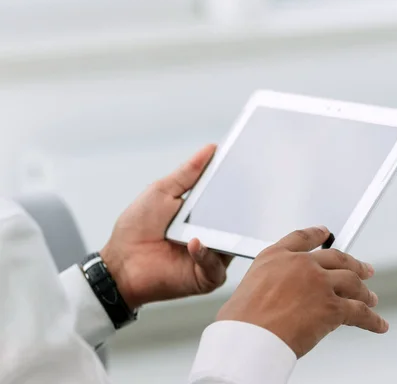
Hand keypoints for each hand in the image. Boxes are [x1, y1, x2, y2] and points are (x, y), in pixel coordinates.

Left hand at [100, 144, 232, 309]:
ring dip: (223, 232)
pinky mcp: (207, 277)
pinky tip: (194, 243)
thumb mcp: (162, 191)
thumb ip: (188, 172)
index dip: (237, 186)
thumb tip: (211, 149)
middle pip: (236, 222)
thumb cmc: (137, 228)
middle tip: (244, 193)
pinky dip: (206, 254)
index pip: (229, 199)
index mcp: (205, 214)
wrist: (120, 263)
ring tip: (215, 220)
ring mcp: (213, 256)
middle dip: (239, 208)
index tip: (246, 168)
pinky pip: (216, 266)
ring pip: (232, 244)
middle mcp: (214, 235)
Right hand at [216, 226, 387, 357]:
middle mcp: (300, 264)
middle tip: (363, 270)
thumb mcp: (250, 287)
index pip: (302, 237)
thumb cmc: (242, 320)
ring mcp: (319, 283)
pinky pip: (359, 312)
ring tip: (370, 299)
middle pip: (336, 258)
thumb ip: (272, 283)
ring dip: (364, 292)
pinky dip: (372, 320)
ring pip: (352, 282)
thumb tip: (281, 295)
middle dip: (353, 264)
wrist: (247, 338)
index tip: (326, 233)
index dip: (318, 234)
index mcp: (276, 256)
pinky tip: (378, 323)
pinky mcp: (332, 306)